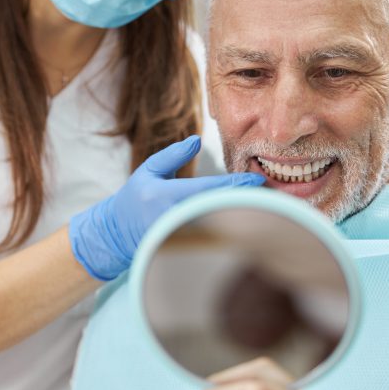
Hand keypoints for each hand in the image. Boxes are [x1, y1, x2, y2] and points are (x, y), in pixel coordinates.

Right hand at [69, 135, 264, 279]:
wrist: (115, 235)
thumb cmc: (133, 199)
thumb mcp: (148, 171)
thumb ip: (173, 155)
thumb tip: (197, 140)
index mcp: (167, 196)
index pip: (210, 190)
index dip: (236, 186)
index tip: (258, 180)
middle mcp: (176, 218)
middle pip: (220, 210)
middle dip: (246, 203)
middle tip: (273, 195)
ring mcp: (180, 237)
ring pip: (219, 226)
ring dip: (242, 217)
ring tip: (267, 208)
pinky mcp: (184, 249)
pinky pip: (212, 238)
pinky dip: (230, 229)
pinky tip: (247, 223)